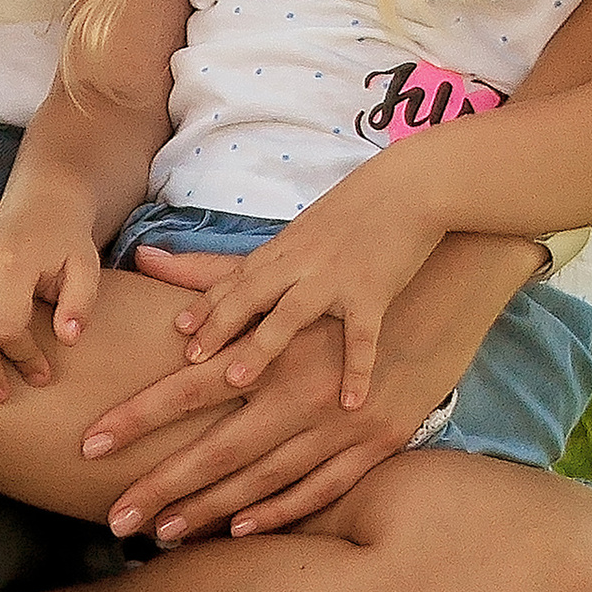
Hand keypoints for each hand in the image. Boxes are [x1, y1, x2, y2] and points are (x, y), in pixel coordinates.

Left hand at [75, 252, 469, 541]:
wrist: (443, 270)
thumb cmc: (346, 266)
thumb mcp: (275, 265)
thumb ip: (205, 274)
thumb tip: (142, 258)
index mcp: (268, 344)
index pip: (185, 388)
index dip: (136, 418)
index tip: (88, 444)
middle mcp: (298, 387)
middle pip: (216, 447)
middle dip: (161, 484)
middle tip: (113, 519)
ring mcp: (340, 419)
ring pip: (263, 476)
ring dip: (211, 508)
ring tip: (164, 533)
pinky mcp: (379, 437)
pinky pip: (325, 484)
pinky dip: (283, 508)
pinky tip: (240, 529)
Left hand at [169, 169, 442, 412]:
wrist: (413, 187)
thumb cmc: (357, 210)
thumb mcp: (305, 230)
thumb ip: (266, 257)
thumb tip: (202, 265)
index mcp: (284, 250)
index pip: (235, 279)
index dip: (205, 304)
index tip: (177, 330)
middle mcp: (301, 263)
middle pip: (248, 295)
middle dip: (215, 326)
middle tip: (188, 359)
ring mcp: (336, 277)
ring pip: (290, 312)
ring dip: (260, 345)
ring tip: (233, 379)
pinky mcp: (374, 291)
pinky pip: (363, 335)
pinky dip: (357, 369)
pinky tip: (350, 403)